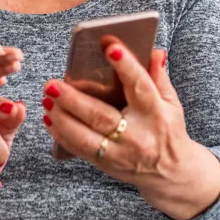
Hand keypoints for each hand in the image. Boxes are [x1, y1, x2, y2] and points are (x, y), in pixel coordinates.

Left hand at [42, 39, 219, 219]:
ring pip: (85, 137)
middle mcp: (137, 135)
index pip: (140, 86)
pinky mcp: (106, 164)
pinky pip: (80, 150)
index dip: (126, 67)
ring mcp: (120, 153)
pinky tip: (50, 119)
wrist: (170, 173)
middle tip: (53, 84)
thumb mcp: (172, 103)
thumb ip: (159, 76)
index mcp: (156, 114)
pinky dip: (62, 135)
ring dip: (62, 118)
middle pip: (102, 117)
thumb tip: (154, 51)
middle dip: (74, 100)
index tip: (110, 47)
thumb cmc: (168, 131)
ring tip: (47, 100)